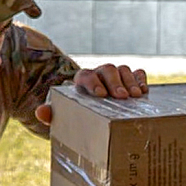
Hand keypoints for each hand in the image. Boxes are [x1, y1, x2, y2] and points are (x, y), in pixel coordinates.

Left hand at [34, 65, 148, 124]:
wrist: (91, 111)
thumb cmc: (77, 114)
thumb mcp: (64, 115)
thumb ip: (52, 113)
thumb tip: (40, 112)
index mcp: (82, 80)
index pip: (86, 75)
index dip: (93, 82)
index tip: (101, 94)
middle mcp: (99, 74)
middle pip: (108, 69)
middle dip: (115, 82)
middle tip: (122, 97)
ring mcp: (116, 75)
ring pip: (123, 70)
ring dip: (130, 82)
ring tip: (136, 97)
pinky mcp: (130, 79)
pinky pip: (137, 73)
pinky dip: (141, 80)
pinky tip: (144, 92)